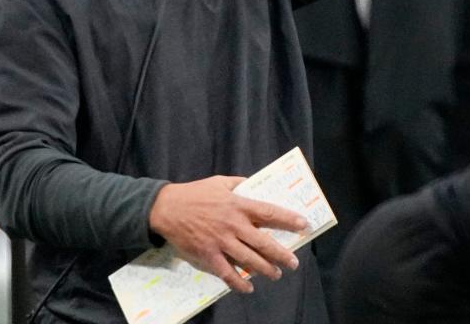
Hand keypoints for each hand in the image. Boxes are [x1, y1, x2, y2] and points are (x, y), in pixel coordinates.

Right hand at [148, 176, 307, 293]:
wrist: (166, 208)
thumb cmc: (195, 193)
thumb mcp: (220, 182)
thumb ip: (239, 184)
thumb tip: (254, 184)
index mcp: (238, 205)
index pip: (268, 213)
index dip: (288, 219)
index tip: (303, 224)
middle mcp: (232, 225)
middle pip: (263, 242)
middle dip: (281, 254)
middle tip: (293, 263)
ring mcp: (220, 242)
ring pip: (248, 260)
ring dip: (265, 269)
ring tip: (276, 274)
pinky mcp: (208, 255)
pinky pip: (226, 273)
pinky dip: (239, 282)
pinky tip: (248, 287)